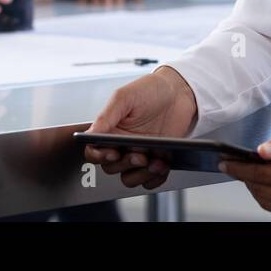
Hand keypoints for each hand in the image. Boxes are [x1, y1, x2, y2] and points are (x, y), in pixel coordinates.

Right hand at [81, 66, 197, 189]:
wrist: (179, 92)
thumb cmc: (150, 90)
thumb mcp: (125, 97)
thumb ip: (106, 116)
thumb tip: (90, 134)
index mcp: (109, 130)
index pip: (94, 151)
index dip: (99, 156)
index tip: (112, 153)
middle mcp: (121, 145)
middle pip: (111, 168)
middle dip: (125, 164)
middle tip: (140, 155)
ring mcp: (138, 155)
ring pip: (129, 178)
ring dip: (140, 175)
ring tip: (155, 162)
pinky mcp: (155, 161)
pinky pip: (149, 181)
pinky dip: (155, 179)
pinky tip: (163, 166)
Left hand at [218, 127, 270, 221]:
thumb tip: (261, 150)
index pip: (262, 174)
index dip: (240, 168)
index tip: (225, 162)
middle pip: (260, 190)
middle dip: (243, 177)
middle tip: (231, 165)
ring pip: (266, 203)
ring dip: (253, 188)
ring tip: (248, 173)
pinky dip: (268, 198)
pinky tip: (266, 185)